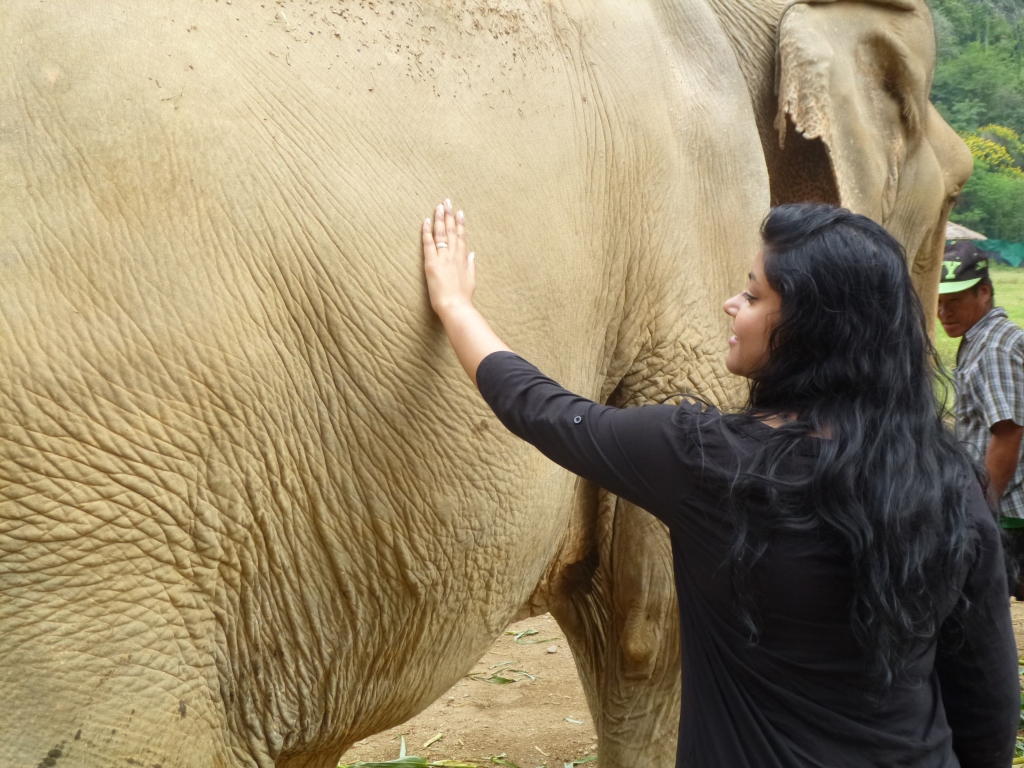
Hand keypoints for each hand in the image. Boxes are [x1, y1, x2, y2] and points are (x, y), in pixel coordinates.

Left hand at [423, 198, 474, 318]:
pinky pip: (428, 243)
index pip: (462, 237)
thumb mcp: (471, 280)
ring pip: (441, 233)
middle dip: (449, 215)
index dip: (461, 223)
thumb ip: (471, 265)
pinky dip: (427, 231)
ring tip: (439, 206)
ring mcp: (443, 257)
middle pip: (452, 230)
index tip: (460, 212)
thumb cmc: (463, 297)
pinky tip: (425, 221)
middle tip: (447, 201)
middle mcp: (454, 255)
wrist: (456, 305)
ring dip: (439, 218)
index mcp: (463, 259)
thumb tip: (472, 254)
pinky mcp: (431, 263)